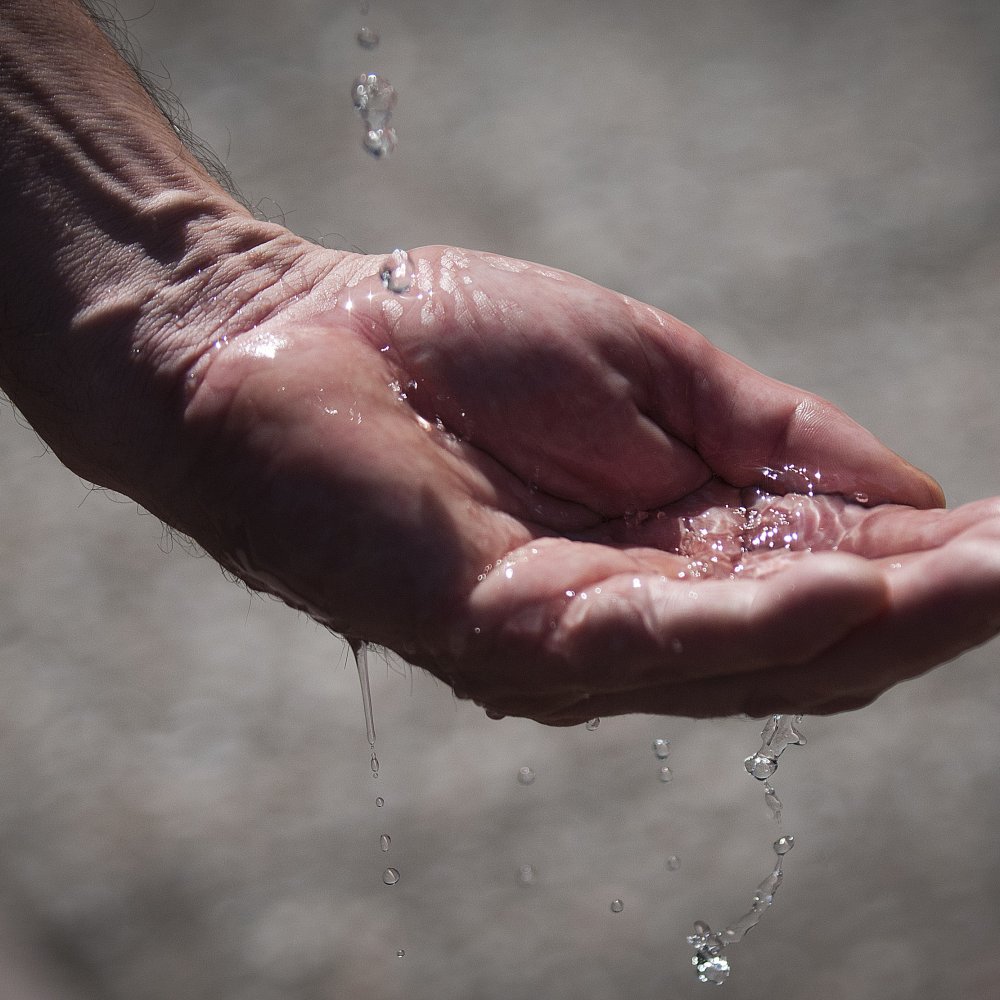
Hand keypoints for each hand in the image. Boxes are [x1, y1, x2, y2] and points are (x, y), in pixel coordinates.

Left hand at [176, 243, 999, 722]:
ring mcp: (568, 638)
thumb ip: (770, 438)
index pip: (830, 575)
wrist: (296, 334)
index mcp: (676, 548)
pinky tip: (829, 591)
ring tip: (983, 577)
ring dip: (869, 620)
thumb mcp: (652, 370)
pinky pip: (633, 642)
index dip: (937, 561)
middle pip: (807, 639)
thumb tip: (911, 495)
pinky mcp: (496, 628)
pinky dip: (737, 620)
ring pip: (742, 657)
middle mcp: (635, 614)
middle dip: (931, 604)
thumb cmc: (458, 345)